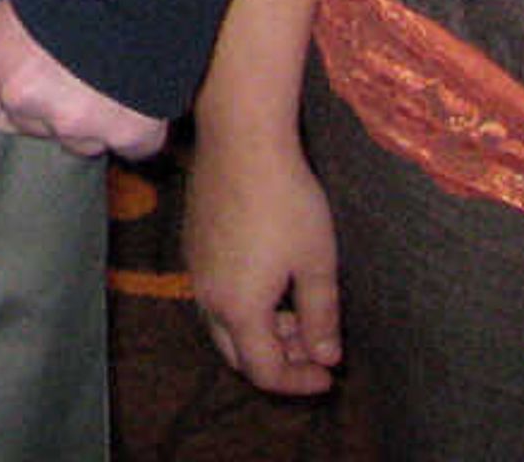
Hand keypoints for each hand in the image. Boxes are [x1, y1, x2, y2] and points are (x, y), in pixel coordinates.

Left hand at [0, 0, 168, 159]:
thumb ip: (13, 44)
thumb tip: (24, 62)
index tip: (15, 90)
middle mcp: (24, 98)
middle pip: (31, 125)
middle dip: (50, 106)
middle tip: (76, 69)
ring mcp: (77, 122)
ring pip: (81, 140)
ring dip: (94, 120)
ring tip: (114, 78)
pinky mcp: (128, 133)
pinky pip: (132, 145)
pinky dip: (138, 127)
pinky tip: (144, 96)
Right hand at [184, 117, 345, 394]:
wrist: (241, 140)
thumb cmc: (286, 201)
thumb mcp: (317, 263)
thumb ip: (321, 317)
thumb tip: (327, 358)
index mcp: (238, 308)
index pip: (265, 371)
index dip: (300, 382)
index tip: (330, 374)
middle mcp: (208, 297)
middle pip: (237, 355)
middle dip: (278, 361)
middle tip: (314, 347)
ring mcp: (195, 269)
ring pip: (223, 325)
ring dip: (260, 332)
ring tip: (297, 312)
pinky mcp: (193, 245)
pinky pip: (214, 295)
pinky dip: (244, 306)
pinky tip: (271, 281)